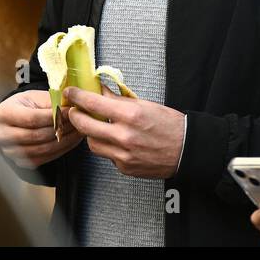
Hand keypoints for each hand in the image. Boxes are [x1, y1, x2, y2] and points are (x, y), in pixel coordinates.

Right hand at [0, 89, 82, 168]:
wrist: (16, 120)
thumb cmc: (27, 105)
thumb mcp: (35, 97)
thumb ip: (50, 102)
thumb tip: (71, 108)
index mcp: (4, 113)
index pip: (31, 118)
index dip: (53, 116)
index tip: (70, 112)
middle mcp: (3, 134)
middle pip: (37, 135)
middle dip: (61, 129)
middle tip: (78, 122)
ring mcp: (10, 151)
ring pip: (43, 149)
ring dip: (64, 141)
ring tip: (78, 131)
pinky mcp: (20, 162)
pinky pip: (45, 158)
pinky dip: (61, 150)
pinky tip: (71, 140)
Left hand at [64, 85, 185, 178]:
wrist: (188, 150)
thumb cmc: (170, 125)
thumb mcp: (145, 105)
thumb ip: (119, 100)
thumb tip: (100, 91)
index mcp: (131, 116)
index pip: (94, 104)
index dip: (78, 96)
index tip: (70, 92)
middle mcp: (125, 137)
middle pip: (86, 127)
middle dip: (76, 116)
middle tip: (74, 110)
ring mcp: (124, 155)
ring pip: (93, 144)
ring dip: (90, 134)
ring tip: (96, 126)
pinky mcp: (125, 168)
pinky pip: (107, 156)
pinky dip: (107, 147)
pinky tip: (115, 141)